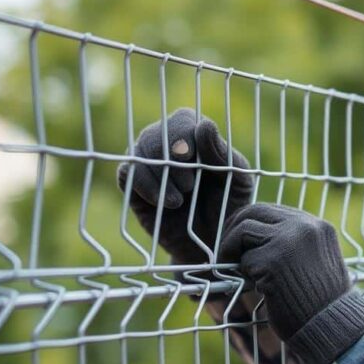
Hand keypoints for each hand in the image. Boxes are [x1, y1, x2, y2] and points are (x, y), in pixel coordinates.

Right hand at [117, 107, 252, 265]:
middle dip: (169, 157)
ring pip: (139, 150)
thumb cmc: (229, 207)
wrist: (212, 243)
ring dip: (159, 174)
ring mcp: (150, 165)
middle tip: (189, 185)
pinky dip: (143, 185)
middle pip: (157, 132)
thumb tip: (204, 125)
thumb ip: (224, 154)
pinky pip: (126, 173)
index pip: (183, 119)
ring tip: (179, 201)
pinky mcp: (135, 186)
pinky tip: (163, 203)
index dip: (182, 133)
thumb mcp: (237, 181)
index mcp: (196, 137)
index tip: (188, 156)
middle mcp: (169, 146)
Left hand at [219, 204, 350, 339]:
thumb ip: (292, 243)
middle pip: (254, 211)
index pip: (272, 210)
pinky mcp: (273, 261)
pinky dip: (244, 276)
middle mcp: (304, 227)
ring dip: (232, 251)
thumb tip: (253, 239)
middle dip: (233, 230)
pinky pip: (243, 260)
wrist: (332, 326)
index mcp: (317, 225)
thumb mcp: (315, 260)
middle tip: (225, 252)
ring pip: (243, 230)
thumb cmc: (321, 303)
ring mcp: (288, 241)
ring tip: (240, 273)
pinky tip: (260, 289)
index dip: (250, 222)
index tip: (239, 240)